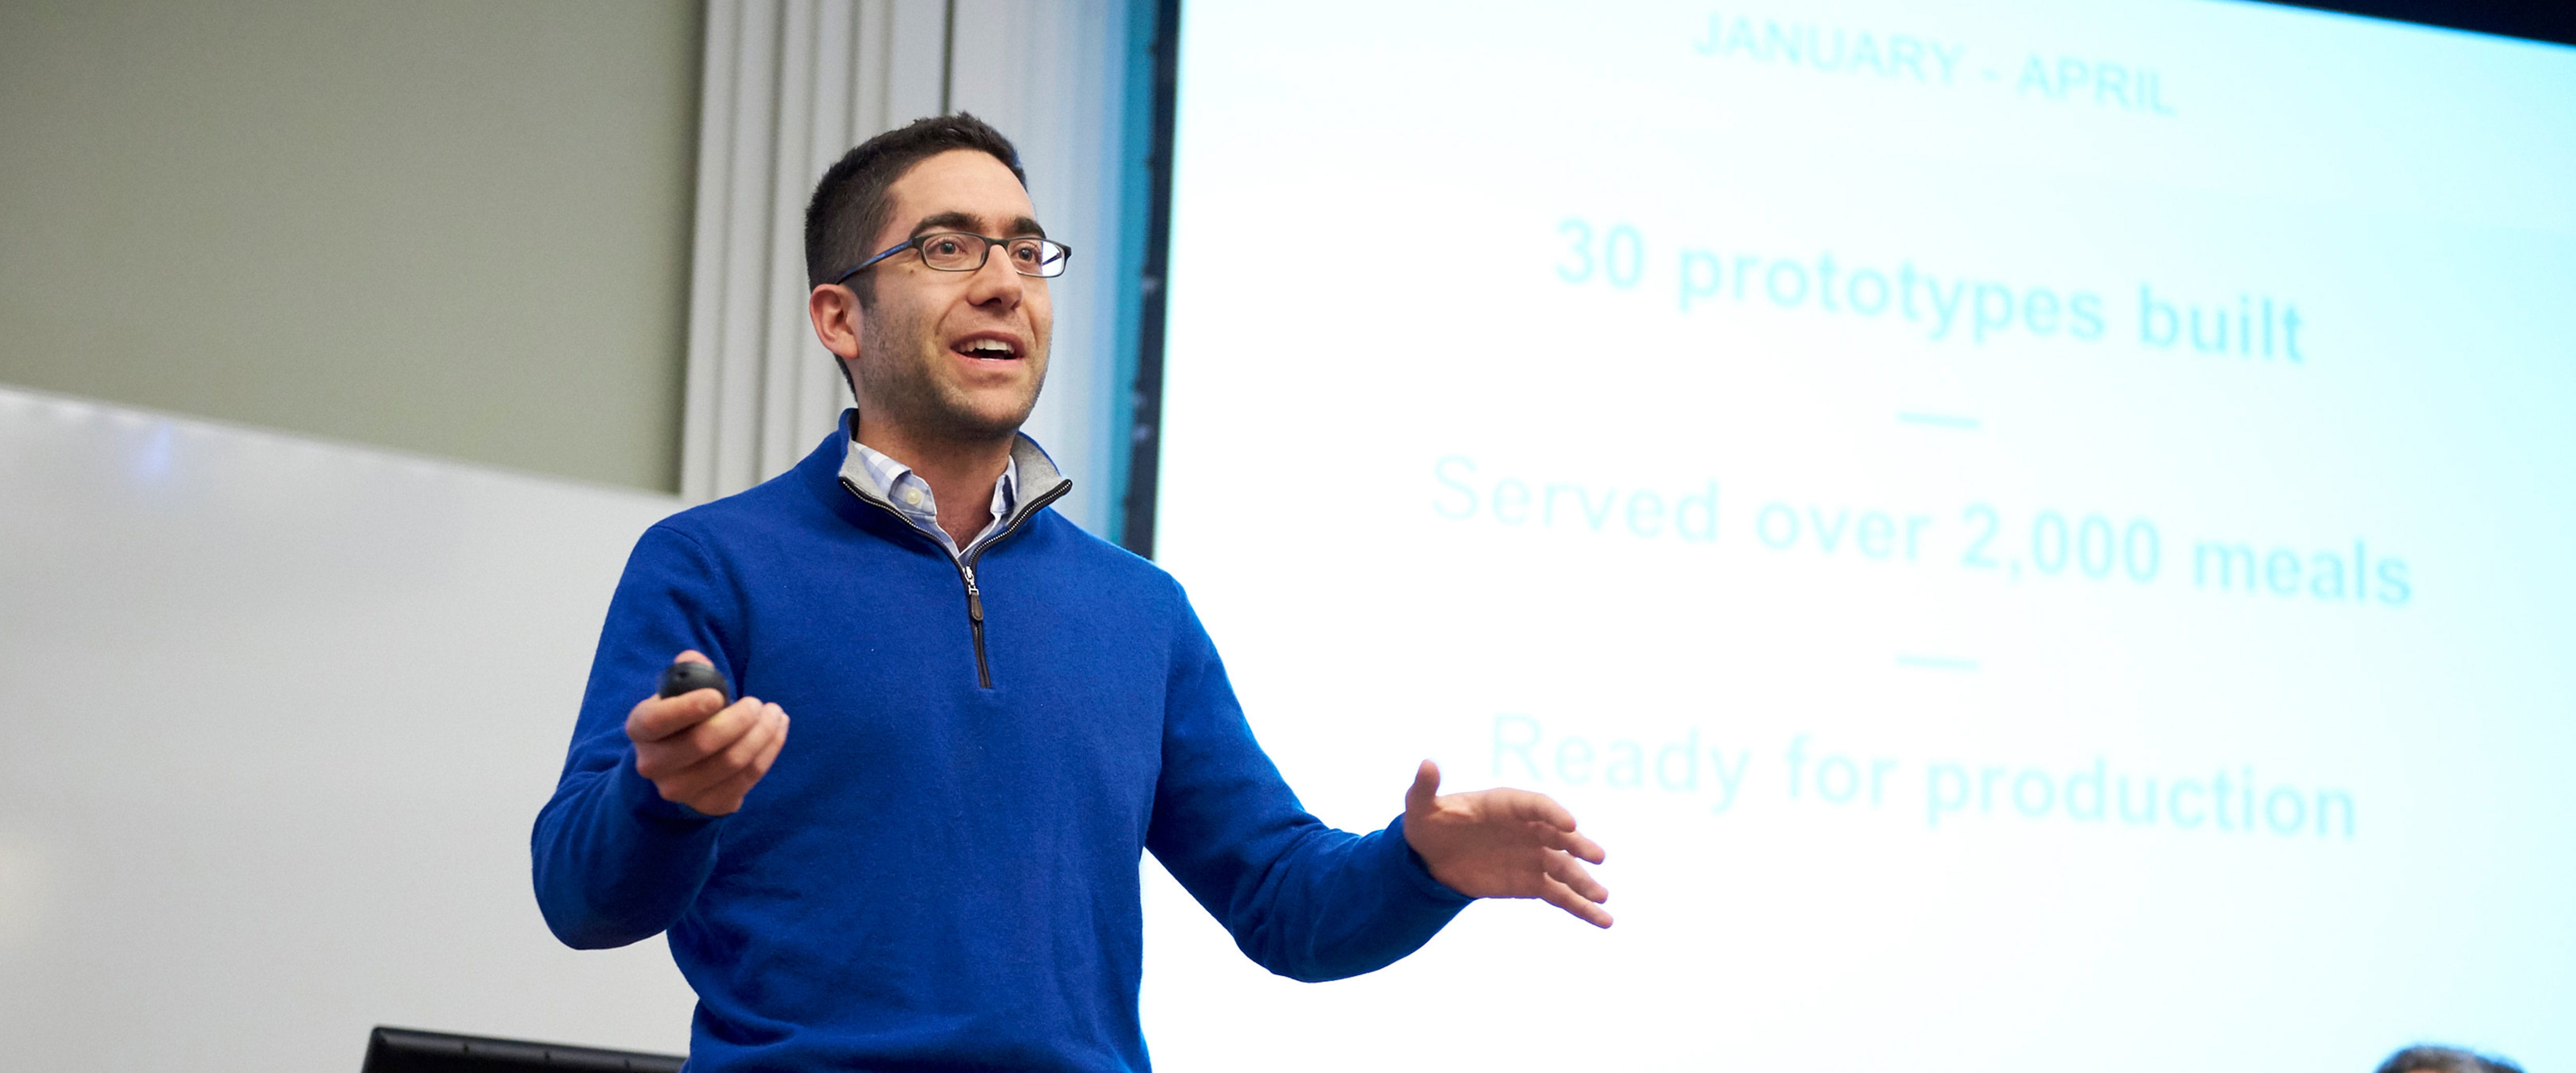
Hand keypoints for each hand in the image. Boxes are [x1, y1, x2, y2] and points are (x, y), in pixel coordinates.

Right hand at [625, 651, 788, 815]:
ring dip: (762, 734)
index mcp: (640, 729)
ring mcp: (680, 790)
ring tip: (774, 714)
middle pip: (702, 743)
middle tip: (758, 704)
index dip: (687, 708)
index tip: (718, 696)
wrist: (679, 766)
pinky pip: (748, 778)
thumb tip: (695, 659)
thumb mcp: (678, 693)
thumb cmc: (683, 719)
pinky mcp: (709, 804)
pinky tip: (777, 731)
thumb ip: (688, 672)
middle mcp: (653, 764)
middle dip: (740, 719)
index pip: (657, 721)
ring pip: (732, 762)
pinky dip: (769, 751)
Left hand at [1401, 760, 1611, 927]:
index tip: (1570, 824)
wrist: (1432, 857)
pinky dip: (1581, 908)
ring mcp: (1533, 856)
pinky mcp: (1532, 882)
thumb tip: (1426, 764)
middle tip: (1597, 857)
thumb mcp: (1420, 807)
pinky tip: (1602, 920)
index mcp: (1507, 804)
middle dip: (1579, 846)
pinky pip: (1561, 895)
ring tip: (1602, 898)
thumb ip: (1425, 788)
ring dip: (1584, 883)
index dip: (1553, 813)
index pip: (1536, 805)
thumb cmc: (1430, 823)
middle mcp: (1528, 828)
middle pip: (1559, 836)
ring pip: (1564, 869)